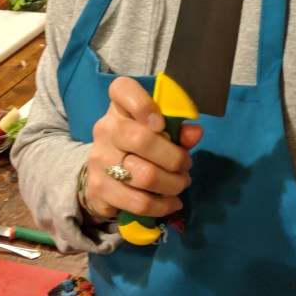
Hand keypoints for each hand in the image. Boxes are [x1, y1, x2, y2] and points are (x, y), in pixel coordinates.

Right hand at [83, 76, 202, 222]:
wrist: (104, 179)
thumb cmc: (138, 148)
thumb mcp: (159, 135)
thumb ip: (178, 131)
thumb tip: (195, 132)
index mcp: (121, 108)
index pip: (122, 90)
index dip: (143, 103)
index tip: (161, 124)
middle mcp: (106, 129)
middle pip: (141, 139)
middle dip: (174, 157)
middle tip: (186, 165)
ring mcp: (99, 159)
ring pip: (144, 175)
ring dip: (173, 184)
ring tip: (180, 184)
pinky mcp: (99, 188)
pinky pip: (138, 202)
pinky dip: (162, 205)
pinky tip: (172, 202)